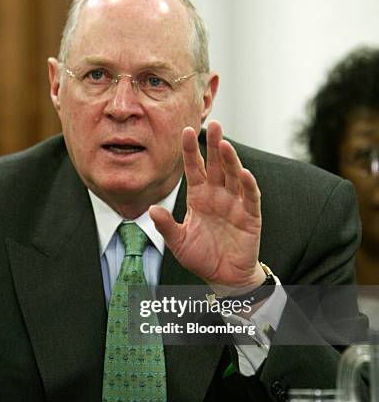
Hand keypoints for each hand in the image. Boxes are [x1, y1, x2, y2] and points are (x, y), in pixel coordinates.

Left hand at [150, 121, 264, 292]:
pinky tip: (244, 173)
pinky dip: (248, 186)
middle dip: (215, 145)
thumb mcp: (178, 242)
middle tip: (215, 123)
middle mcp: (217, 196)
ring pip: (233, 177)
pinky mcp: (250, 217)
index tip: (186, 130)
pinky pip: (250, 198)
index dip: (191, 151)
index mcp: (199, 197)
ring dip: (230, 161)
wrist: (223, 278)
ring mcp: (235, 205)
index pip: (194, 169)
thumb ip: (166, 226)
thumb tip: (151, 209)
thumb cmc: (201, 257)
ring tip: (225, 144)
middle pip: (216, 165)